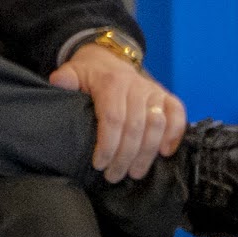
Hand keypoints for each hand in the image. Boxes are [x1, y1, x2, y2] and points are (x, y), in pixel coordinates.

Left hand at [53, 37, 186, 182]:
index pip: (113, 118)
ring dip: (147, 153)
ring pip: (157, 125)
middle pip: (135, 127)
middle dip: (125, 156)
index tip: (99, 164)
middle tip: (113, 176)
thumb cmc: (88, 74)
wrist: (109, 60)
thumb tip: (59, 82)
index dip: (108, 145)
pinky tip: (164, 153)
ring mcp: (154, 92)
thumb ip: (65, 79)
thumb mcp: (72, 72)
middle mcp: (136, 87)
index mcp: (111, 83)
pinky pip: (178, 115)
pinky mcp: (167, 96)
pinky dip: (175, 134)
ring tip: (135, 173)